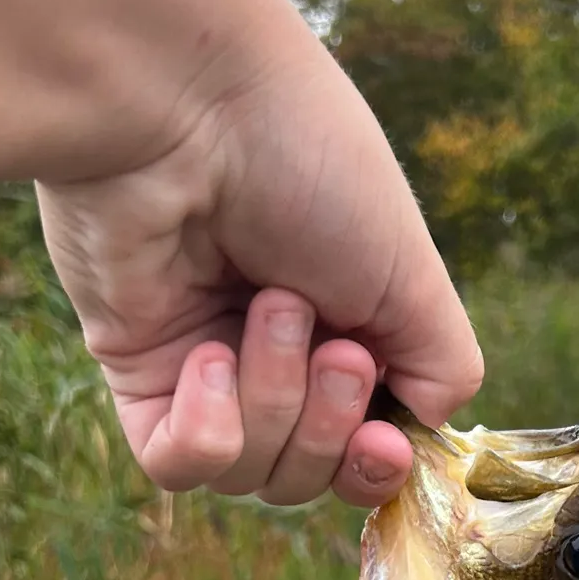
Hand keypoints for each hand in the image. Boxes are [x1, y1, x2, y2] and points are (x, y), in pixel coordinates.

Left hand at [37, 4, 482, 508]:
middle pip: (310, 474)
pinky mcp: (135, 370)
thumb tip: (416, 432)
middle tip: (331, 347)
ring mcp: (204, 367)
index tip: (385, 440)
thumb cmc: (311, 167)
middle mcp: (276, 355)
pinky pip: (179, 464)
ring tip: (267, 305)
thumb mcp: (413, 276)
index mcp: (347, 329)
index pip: (364, 450)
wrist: (189, 105)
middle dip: (328, 422)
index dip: (376, 468)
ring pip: (249, 473)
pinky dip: (205, 428)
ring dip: (273, 400)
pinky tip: (203, 358)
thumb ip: (443, 368)